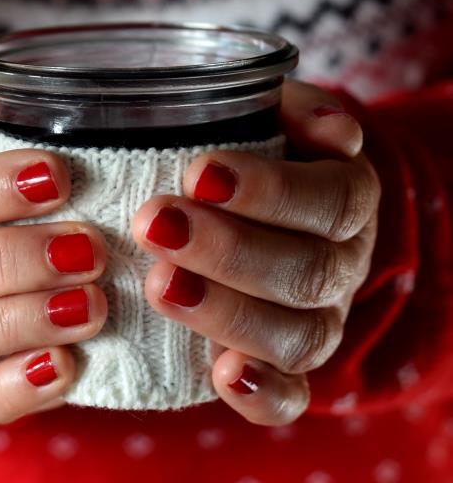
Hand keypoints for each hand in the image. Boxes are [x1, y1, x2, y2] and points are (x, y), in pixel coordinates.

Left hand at [132, 80, 380, 425]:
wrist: (260, 196)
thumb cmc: (257, 142)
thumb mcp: (274, 109)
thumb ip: (297, 108)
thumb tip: (332, 127)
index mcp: (348, 195)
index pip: (330, 200)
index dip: (270, 191)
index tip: (198, 170)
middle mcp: (343, 263)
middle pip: (307, 271)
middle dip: (228, 250)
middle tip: (154, 223)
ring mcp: (320, 320)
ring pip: (298, 336)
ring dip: (226, 312)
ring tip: (159, 284)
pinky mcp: (288, 366)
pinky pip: (292, 396)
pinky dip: (262, 392)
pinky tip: (222, 375)